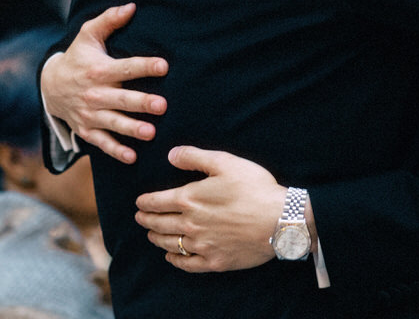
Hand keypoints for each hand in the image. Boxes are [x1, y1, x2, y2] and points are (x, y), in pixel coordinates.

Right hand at [41, 3, 168, 162]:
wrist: (50, 85)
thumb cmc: (78, 57)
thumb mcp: (88, 35)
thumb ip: (109, 20)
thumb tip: (131, 6)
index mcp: (100, 70)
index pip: (126, 67)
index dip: (144, 66)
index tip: (164, 66)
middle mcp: (95, 94)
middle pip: (122, 99)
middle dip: (141, 103)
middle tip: (162, 106)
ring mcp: (91, 114)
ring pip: (114, 123)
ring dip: (132, 129)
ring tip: (151, 133)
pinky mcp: (87, 129)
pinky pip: (102, 142)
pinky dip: (115, 150)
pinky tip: (132, 157)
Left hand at [134, 146, 287, 271]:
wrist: (280, 220)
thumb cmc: (255, 188)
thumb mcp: (226, 162)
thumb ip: (195, 156)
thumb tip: (171, 154)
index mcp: (190, 199)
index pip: (157, 202)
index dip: (145, 202)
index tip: (139, 202)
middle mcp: (190, 224)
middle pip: (159, 224)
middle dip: (146, 220)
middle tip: (140, 218)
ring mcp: (202, 245)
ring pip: (169, 244)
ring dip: (156, 239)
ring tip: (151, 235)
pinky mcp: (214, 261)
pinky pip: (187, 263)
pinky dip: (175, 260)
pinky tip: (171, 257)